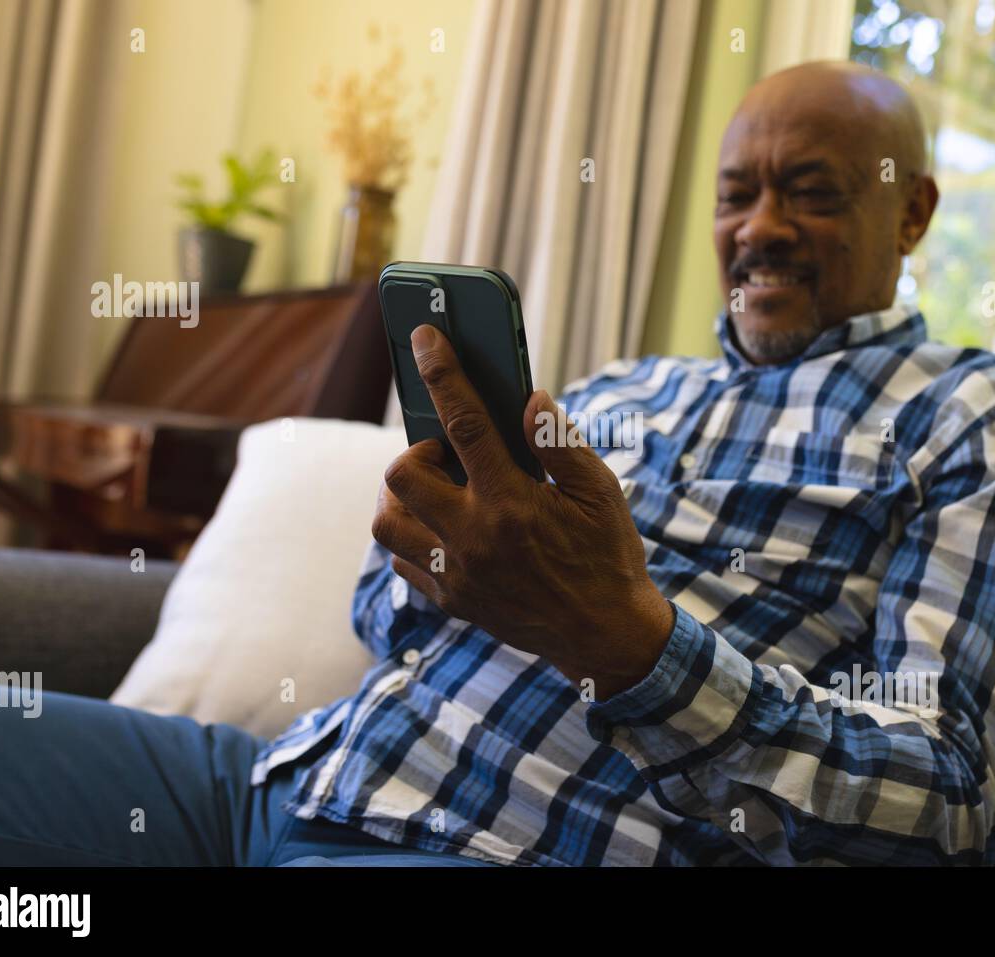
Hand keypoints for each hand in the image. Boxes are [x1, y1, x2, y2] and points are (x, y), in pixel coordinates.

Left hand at [371, 324, 673, 700]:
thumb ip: (559, 443)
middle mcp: (474, 537)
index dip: (442, 371)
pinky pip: (400, 559)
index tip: (425, 335)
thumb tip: (529, 397)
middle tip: (450, 453)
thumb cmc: (608, 556)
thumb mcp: (600, 493)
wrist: (604, 636)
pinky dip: (408, 532)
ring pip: (386, 520)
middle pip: (403, 473)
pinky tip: (438, 523)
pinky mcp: (450, 600)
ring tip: (434, 486)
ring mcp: (456, 573)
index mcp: (513, 502)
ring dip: (400, 493)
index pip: (464, 422)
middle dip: (418, 448)